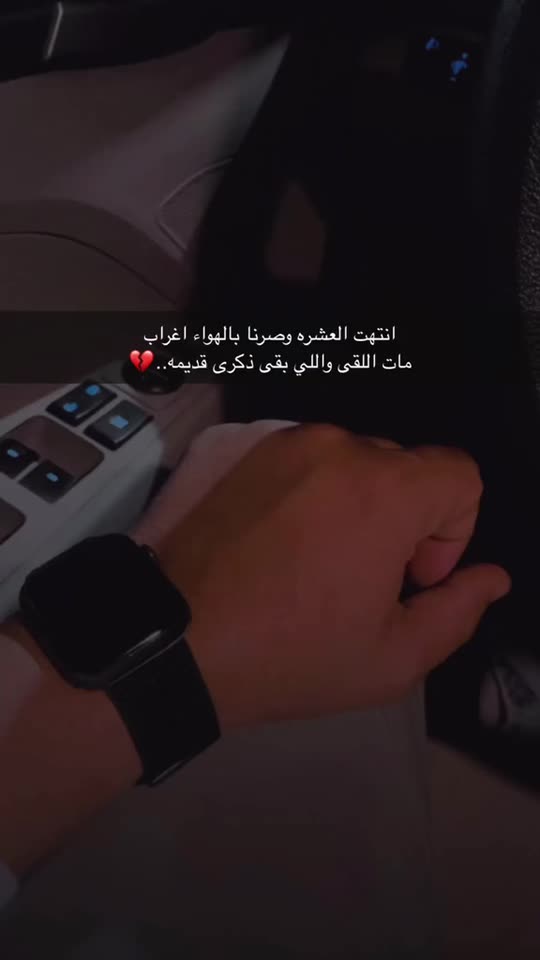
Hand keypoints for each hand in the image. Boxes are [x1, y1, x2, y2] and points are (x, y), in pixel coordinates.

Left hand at [154, 425, 510, 728]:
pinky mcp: (249, 451)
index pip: (461, 475)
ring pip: (357, 464)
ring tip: (319, 565)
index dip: (453, 532)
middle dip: (405, 522)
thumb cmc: (291, 656)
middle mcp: (339, 447)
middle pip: (408, 470)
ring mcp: (287, 443)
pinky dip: (315, 494)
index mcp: (386, 490)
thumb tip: (490, 577)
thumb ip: (457, 611)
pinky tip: (284, 546)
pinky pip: (310, 462)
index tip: (410, 578)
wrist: (177, 641)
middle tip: (363, 581)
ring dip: (359, 506)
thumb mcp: (393, 659)